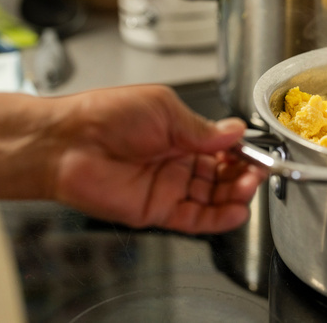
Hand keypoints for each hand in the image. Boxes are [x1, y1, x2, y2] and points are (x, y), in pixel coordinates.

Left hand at [0, 85, 265, 233]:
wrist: (67, 142)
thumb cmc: (105, 115)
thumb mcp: (164, 109)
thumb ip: (201, 129)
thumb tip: (235, 131)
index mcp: (179, 133)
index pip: (221, 147)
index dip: (241, 151)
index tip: (259, 151)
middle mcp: (176, 161)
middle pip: (221, 174)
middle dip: (243, 173)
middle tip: (258, 171)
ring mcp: (168, 187)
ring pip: (212, 197)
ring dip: (235, 195)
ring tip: (250, 187)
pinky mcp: (157, 210)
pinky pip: (195, 218)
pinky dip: (218, 217)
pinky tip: (236, 210)